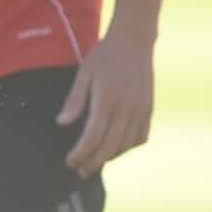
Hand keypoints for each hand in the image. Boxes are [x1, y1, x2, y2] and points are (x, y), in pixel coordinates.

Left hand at [57, 30, 155, 178]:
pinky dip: (128, 147)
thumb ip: (75, 99)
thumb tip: (62, 123)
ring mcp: (141, 110)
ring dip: (110, 157)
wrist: (134, 41)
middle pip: (110, 146)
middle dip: (93, 162)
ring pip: (126, 144)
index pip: (93, 136)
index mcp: (107, 99)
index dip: (81, 153)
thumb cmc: (104, 55)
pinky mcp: (149, 109)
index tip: (70, 161)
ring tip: (94, 162)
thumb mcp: (84, 73)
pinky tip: (116, 149)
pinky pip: (141, 137)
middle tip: (79, 170)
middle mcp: (127, 108)